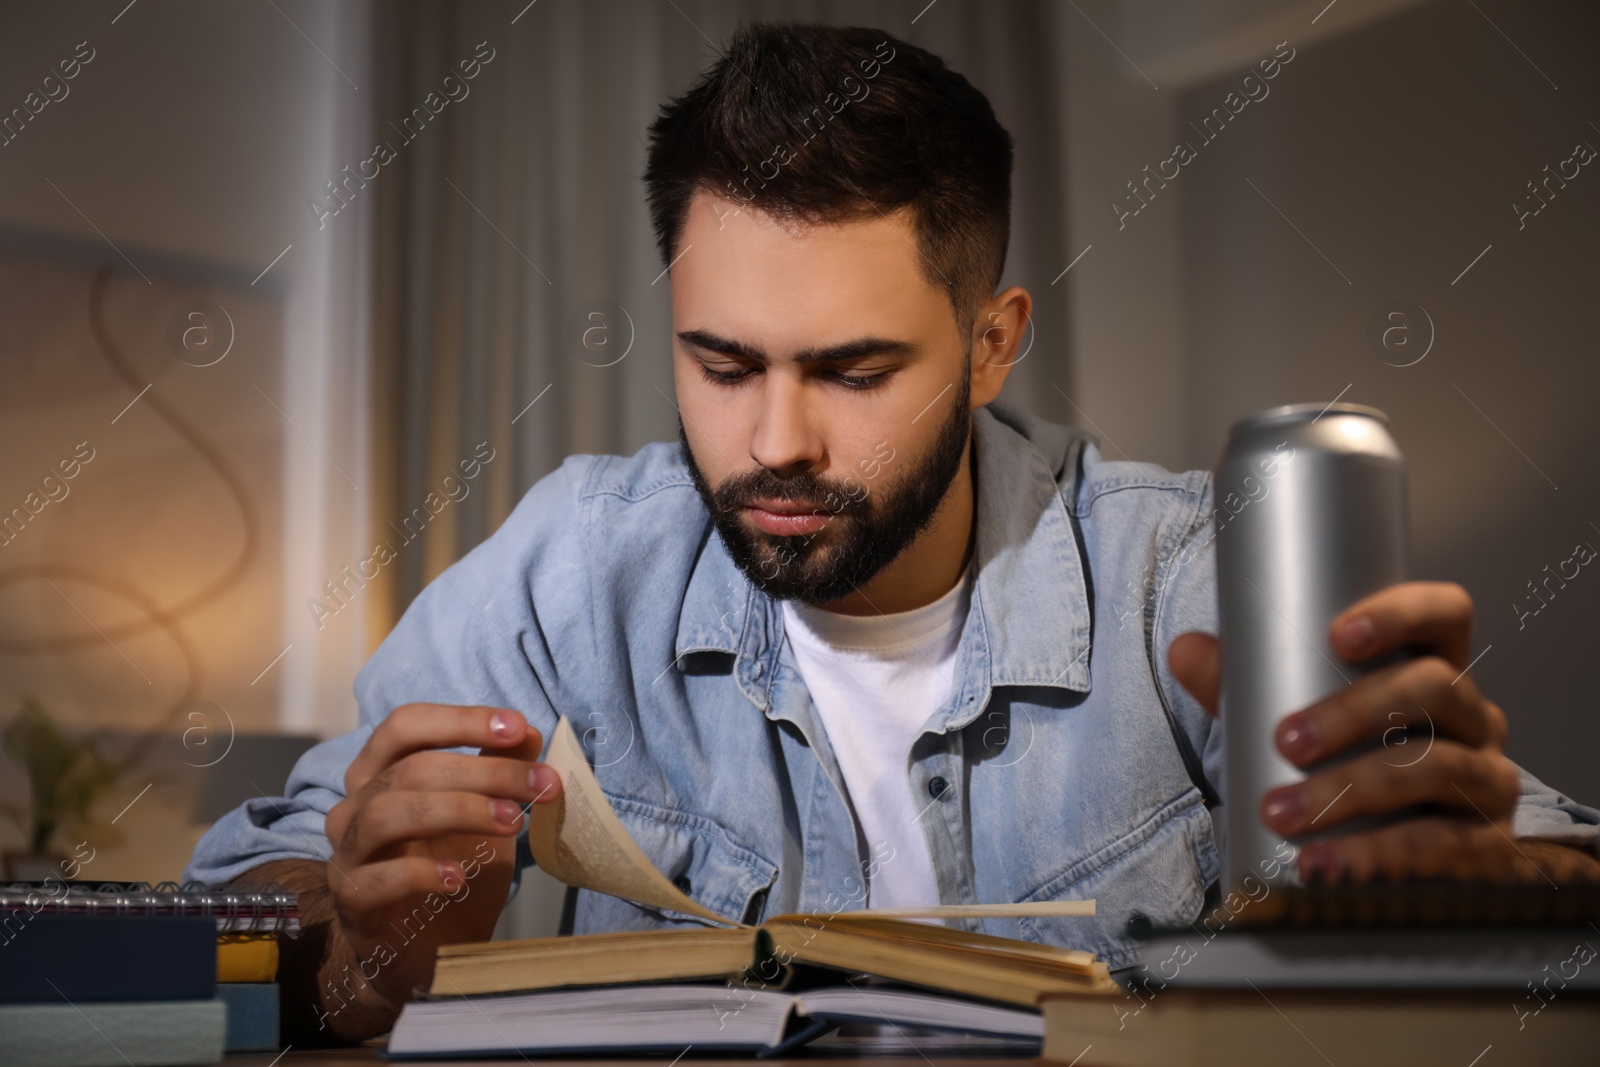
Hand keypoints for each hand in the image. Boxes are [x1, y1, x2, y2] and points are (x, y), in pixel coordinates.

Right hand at [320, 705, 561, 1012]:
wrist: (430, 953)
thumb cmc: (454, 871)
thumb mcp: (489, 817)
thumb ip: (502, 773)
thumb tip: (529, 734)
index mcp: (381, 773)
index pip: (406, 726)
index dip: (461, 720)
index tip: (518, 728)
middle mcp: (354, 806)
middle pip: (410, 769)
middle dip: (484, 770)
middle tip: (541, 784)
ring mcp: (347, 854)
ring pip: (386, 813)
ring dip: (459, 810)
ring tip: (511, 823)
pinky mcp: (350, 903)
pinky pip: (372, 878)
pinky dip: (419, 872)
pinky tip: (459, 878)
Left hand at [1168, 582, 1597, 883]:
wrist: (1389, 856)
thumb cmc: (1342, 765)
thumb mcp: (1291, 717)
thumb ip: (1241, 682)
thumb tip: (1186, 650)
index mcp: (1433, 669)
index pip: (1443, 614)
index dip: (1401, 614)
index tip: (1339, 635)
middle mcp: (1473, 718)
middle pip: (1434, 689)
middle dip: (1354, 711)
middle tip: (1286, 741)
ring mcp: (1486, 781)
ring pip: (1437, 768)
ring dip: (1352, 790)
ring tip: (1283, 813)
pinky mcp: (1486, 848)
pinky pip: (1444, 849)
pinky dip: (1377, 858)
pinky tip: (1326, 867)